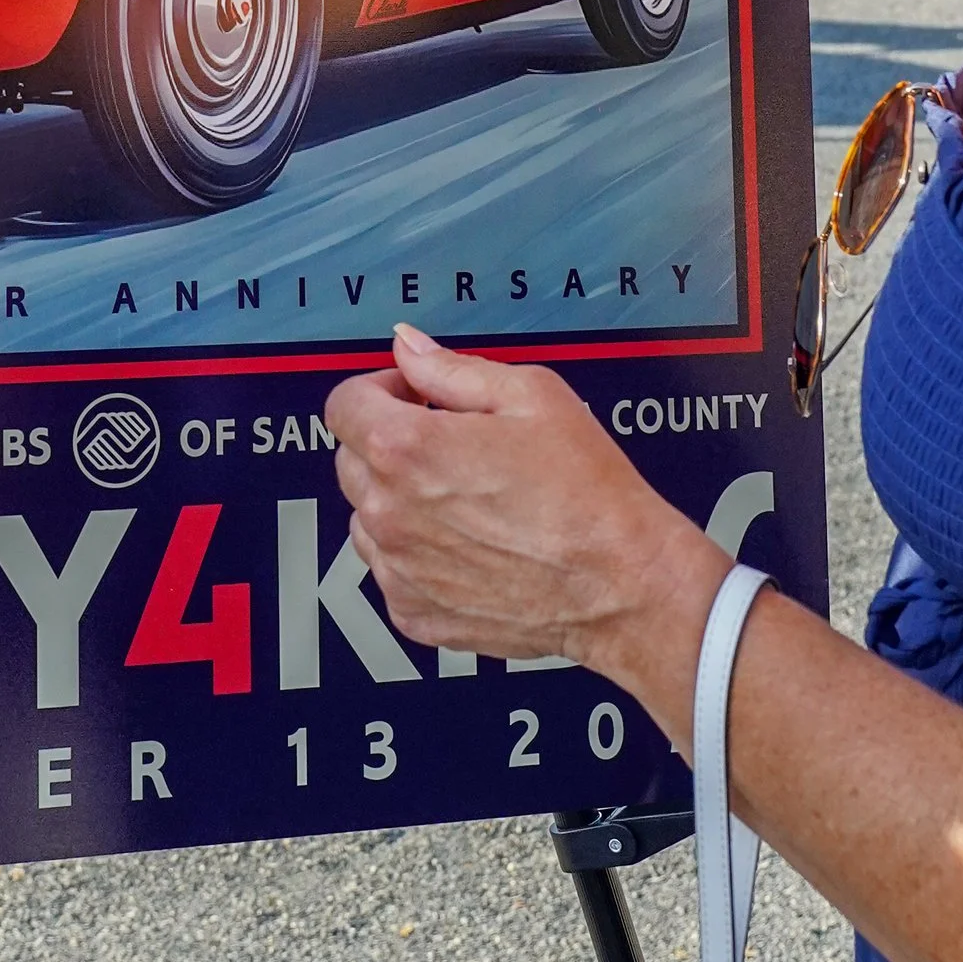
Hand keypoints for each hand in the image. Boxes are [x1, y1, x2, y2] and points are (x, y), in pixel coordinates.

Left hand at [325, 328, 722, 714]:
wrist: (620, 581)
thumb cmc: (586, 493)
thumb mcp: (531, 395)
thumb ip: (452, 368)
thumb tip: (409, 348)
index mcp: (407, 450)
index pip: (343, 406)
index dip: (378, 389)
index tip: (411, 396)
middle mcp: (390, 513)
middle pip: (350, 460)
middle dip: (388, 440)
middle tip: (446, 442)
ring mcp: (400, 570)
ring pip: (366, 518)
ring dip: (397, 499)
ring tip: (461, 497)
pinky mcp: (417, 614)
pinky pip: (390, 572)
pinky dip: (415, 554)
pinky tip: (466, 541)